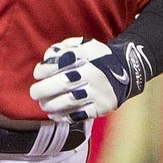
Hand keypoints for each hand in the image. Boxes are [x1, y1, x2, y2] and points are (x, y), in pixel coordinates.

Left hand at [29, 36, 147, 121]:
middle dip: (42, 90)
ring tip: (44, 104)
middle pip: (61, 84)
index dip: (43, 70)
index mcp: (87, 57)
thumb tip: (48, 58)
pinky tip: (55, 114)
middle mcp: (93, 74)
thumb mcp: (85, 45)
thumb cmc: (99, 58)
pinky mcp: (101, 108)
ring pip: (68, 101)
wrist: (127, 72)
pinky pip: (78, 115)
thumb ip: (65, 48)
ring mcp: (98, 93)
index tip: (38, 74)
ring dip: (50, 105)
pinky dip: (63, 116)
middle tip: (34, 93)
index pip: (59, 64)